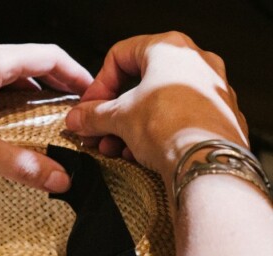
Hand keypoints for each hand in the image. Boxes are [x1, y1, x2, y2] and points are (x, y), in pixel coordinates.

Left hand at [0, 43, 91, 191]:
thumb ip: (20, 165)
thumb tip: (58, 178)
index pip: (48, 56)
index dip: (75, 74)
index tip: (90, 91)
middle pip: (28, 62)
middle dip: (53, 85)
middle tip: (69, 108)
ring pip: (3, 72)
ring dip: (26, 92)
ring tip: (39, 117)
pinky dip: (1, 96)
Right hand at [65, 31, 248, 181]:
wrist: (207, 162)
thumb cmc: (173, 128)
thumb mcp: (119, 118)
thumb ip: (94, 115)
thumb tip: (79, 117)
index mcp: (170, 49)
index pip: (120, 56)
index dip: (98, 84)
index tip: (89, 106)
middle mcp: (196, 63)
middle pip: (139, 83)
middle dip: (113, 112)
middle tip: (98, 130)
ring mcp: (212, 90)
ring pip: (159, 104)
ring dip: (130, 127)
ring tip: (116, 147)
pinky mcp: (219, 118)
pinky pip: (178, 121)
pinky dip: (156, 135)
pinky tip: (141, 154)